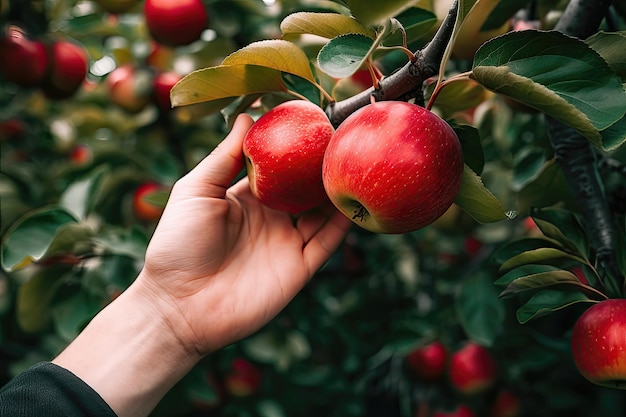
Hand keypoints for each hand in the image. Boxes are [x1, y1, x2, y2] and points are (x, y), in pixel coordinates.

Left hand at [137, 113, 351, 354]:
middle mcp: (270, 218)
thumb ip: (224, 157)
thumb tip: (246, 115)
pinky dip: (341, 224)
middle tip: (342, 139)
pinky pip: (326, 242)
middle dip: (322, 166)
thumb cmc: (178, 245)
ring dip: (336, 192)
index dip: (294, 148)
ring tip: (353, 164)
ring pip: (321, 213)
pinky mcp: (298, 269)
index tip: (313, 121)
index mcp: (245, 198)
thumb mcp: (196, 191)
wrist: (179, 307)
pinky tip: (352, 201)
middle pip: (304, 188)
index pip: (278, 167)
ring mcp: (285, 243)